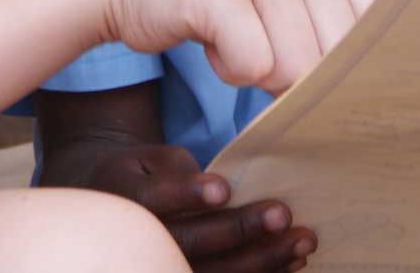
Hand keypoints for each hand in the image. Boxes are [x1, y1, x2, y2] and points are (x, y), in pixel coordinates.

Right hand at [70, 142, 315, 272]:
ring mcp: (160, 266)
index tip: (223, 188)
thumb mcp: (148, 158)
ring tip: (302, 242)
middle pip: (188, 243)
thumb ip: (177, 170)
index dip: (187, 195)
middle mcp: (139, 240)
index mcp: (126, 198)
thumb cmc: (142, 177)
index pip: (153, 199)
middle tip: (283, 214)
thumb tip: (224, 189)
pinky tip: (292, 264)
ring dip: (261, 261)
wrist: (117, 211)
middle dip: (239, 230)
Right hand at [99, 0, 379, 92]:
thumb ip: (328, 24)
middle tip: (258, 46)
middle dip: (297, 76)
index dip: (351, 70)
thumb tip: (368, 93)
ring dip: (256, 71)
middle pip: (335, 63)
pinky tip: (208, 34)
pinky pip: (251, 68)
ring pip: (295, 71)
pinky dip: (226, 68)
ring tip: (231, 34)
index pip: (377, 34)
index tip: (320, 76)